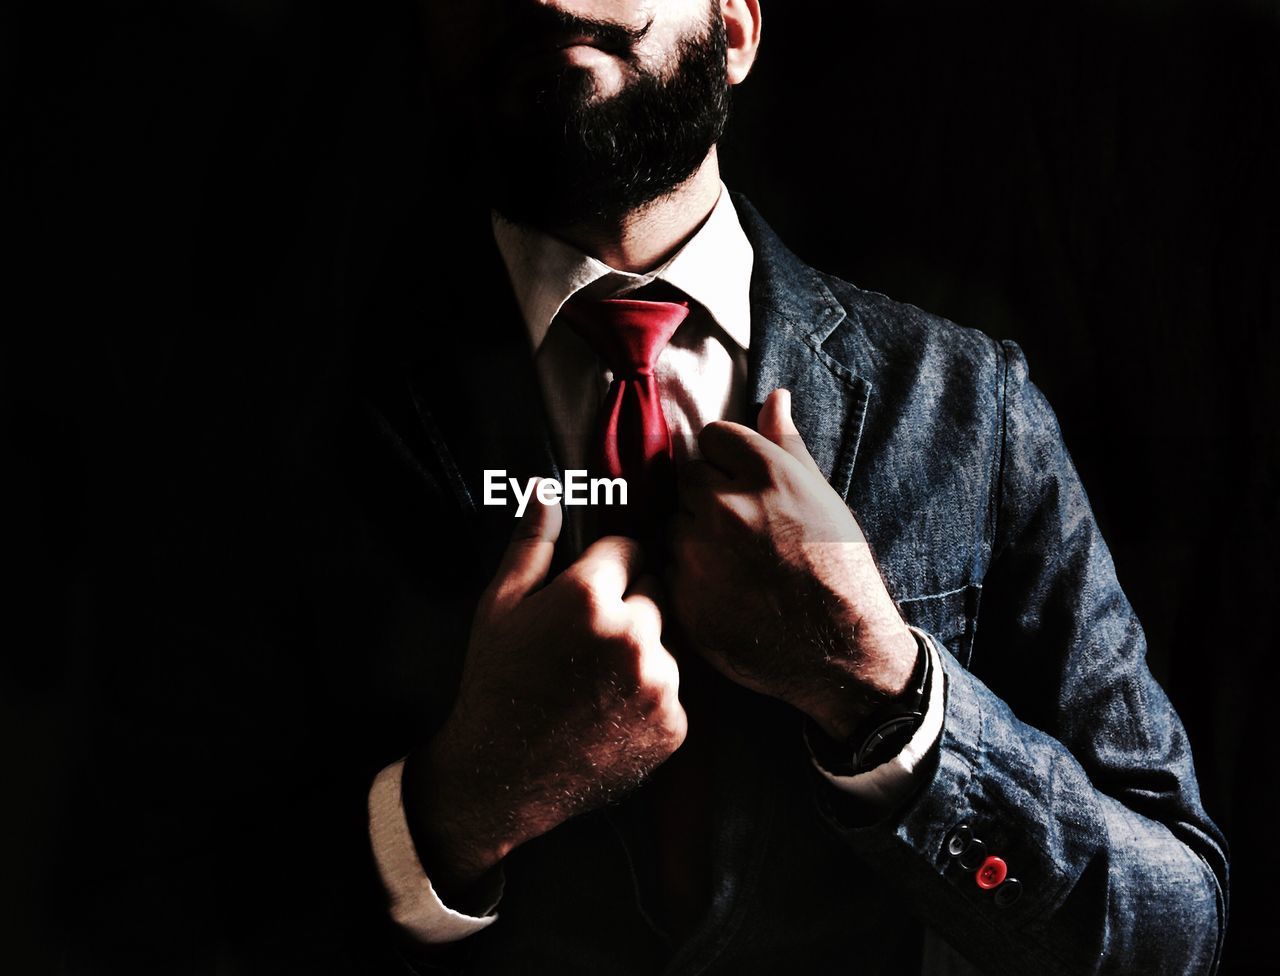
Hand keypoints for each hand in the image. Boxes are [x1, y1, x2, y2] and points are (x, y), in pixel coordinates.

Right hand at [403, 488, 685, 907]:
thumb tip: (546, 489)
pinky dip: (649, 699)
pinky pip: (672, 692)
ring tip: (594, 684)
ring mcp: (658, 684)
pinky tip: (609, 713)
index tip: (583, 596)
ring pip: (665, 644)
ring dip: (640, 655)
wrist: (501, 776)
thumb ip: (532, 543)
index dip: (604, 570)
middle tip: (583, 645)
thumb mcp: (499, 606)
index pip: (629, 550)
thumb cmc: (496, 683)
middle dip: (627, 609)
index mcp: (590, 596)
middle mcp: (633, 635)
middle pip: (653, 594)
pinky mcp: (673, 725)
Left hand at [669, 389, 917, 740]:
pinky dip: (691, 577)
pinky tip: (727, 592)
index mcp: (765, 473)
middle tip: (743, 529)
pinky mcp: (684, 596)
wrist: (843, 649)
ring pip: (676, 524)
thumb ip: (787, 444)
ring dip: (695, 536)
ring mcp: (701, 553)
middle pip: (688, 477)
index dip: (728, 459)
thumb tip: (774, 395)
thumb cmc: (839, 567)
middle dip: (708, 495)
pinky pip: (671, 569)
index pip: (714, 436)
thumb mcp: (821, 496)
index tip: (746, 484)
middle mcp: (726, 505)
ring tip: (738, 564)